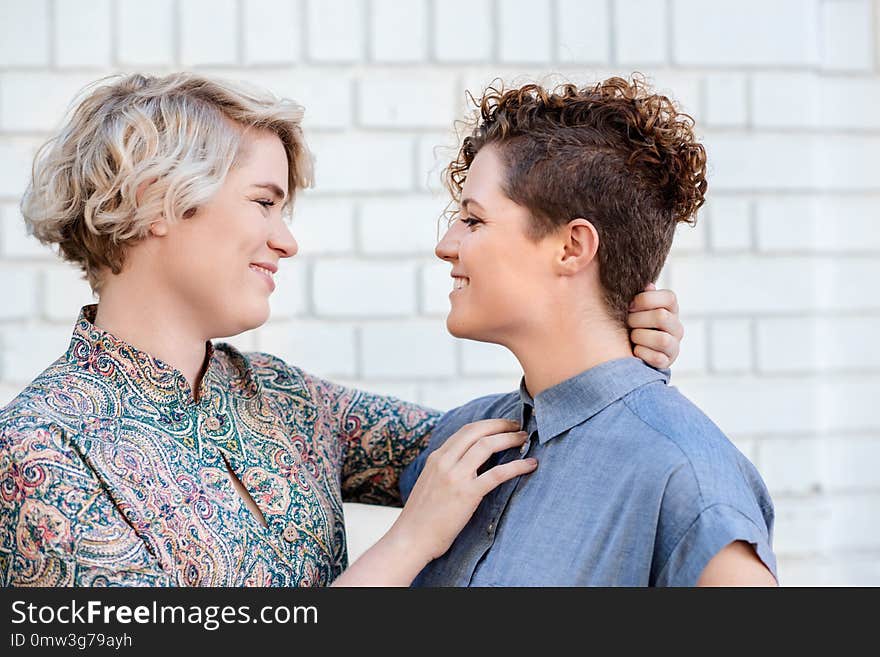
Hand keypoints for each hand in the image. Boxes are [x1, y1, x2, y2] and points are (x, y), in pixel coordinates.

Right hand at [389, 418, 536, 561]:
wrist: (411, 539)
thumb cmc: (421, 517)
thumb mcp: (430, 483)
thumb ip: (445, 470)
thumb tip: (466, 464)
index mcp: (436, 458)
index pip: (465, 430)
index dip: (487, 424)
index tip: (503, 425)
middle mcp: (445, 461)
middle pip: (477, 431)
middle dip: (500, 425)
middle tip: (517, 426)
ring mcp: (455, 477)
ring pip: (487, 445)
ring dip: (510, 439)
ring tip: (525, 439)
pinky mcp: (467, 494)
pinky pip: (497, 474)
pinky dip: (517, 466)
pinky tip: (530, 464)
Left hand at [627, 283, 682, 368]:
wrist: (631, 351)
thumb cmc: (634, 324)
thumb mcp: (637, 308)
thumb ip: (642, 296)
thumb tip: (648, 285)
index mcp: (670, 309)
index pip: (669, 297)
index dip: (646, 300)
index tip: (630, 306)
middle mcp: (676, 327)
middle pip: (661, 317)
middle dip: (637, 320)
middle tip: (628, 323)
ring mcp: (674, 346)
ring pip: (661, 339)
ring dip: (639, 337)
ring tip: (632, 337)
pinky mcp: (667, 362)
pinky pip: (656, 358)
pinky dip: (641, 354)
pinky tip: (635, 351)